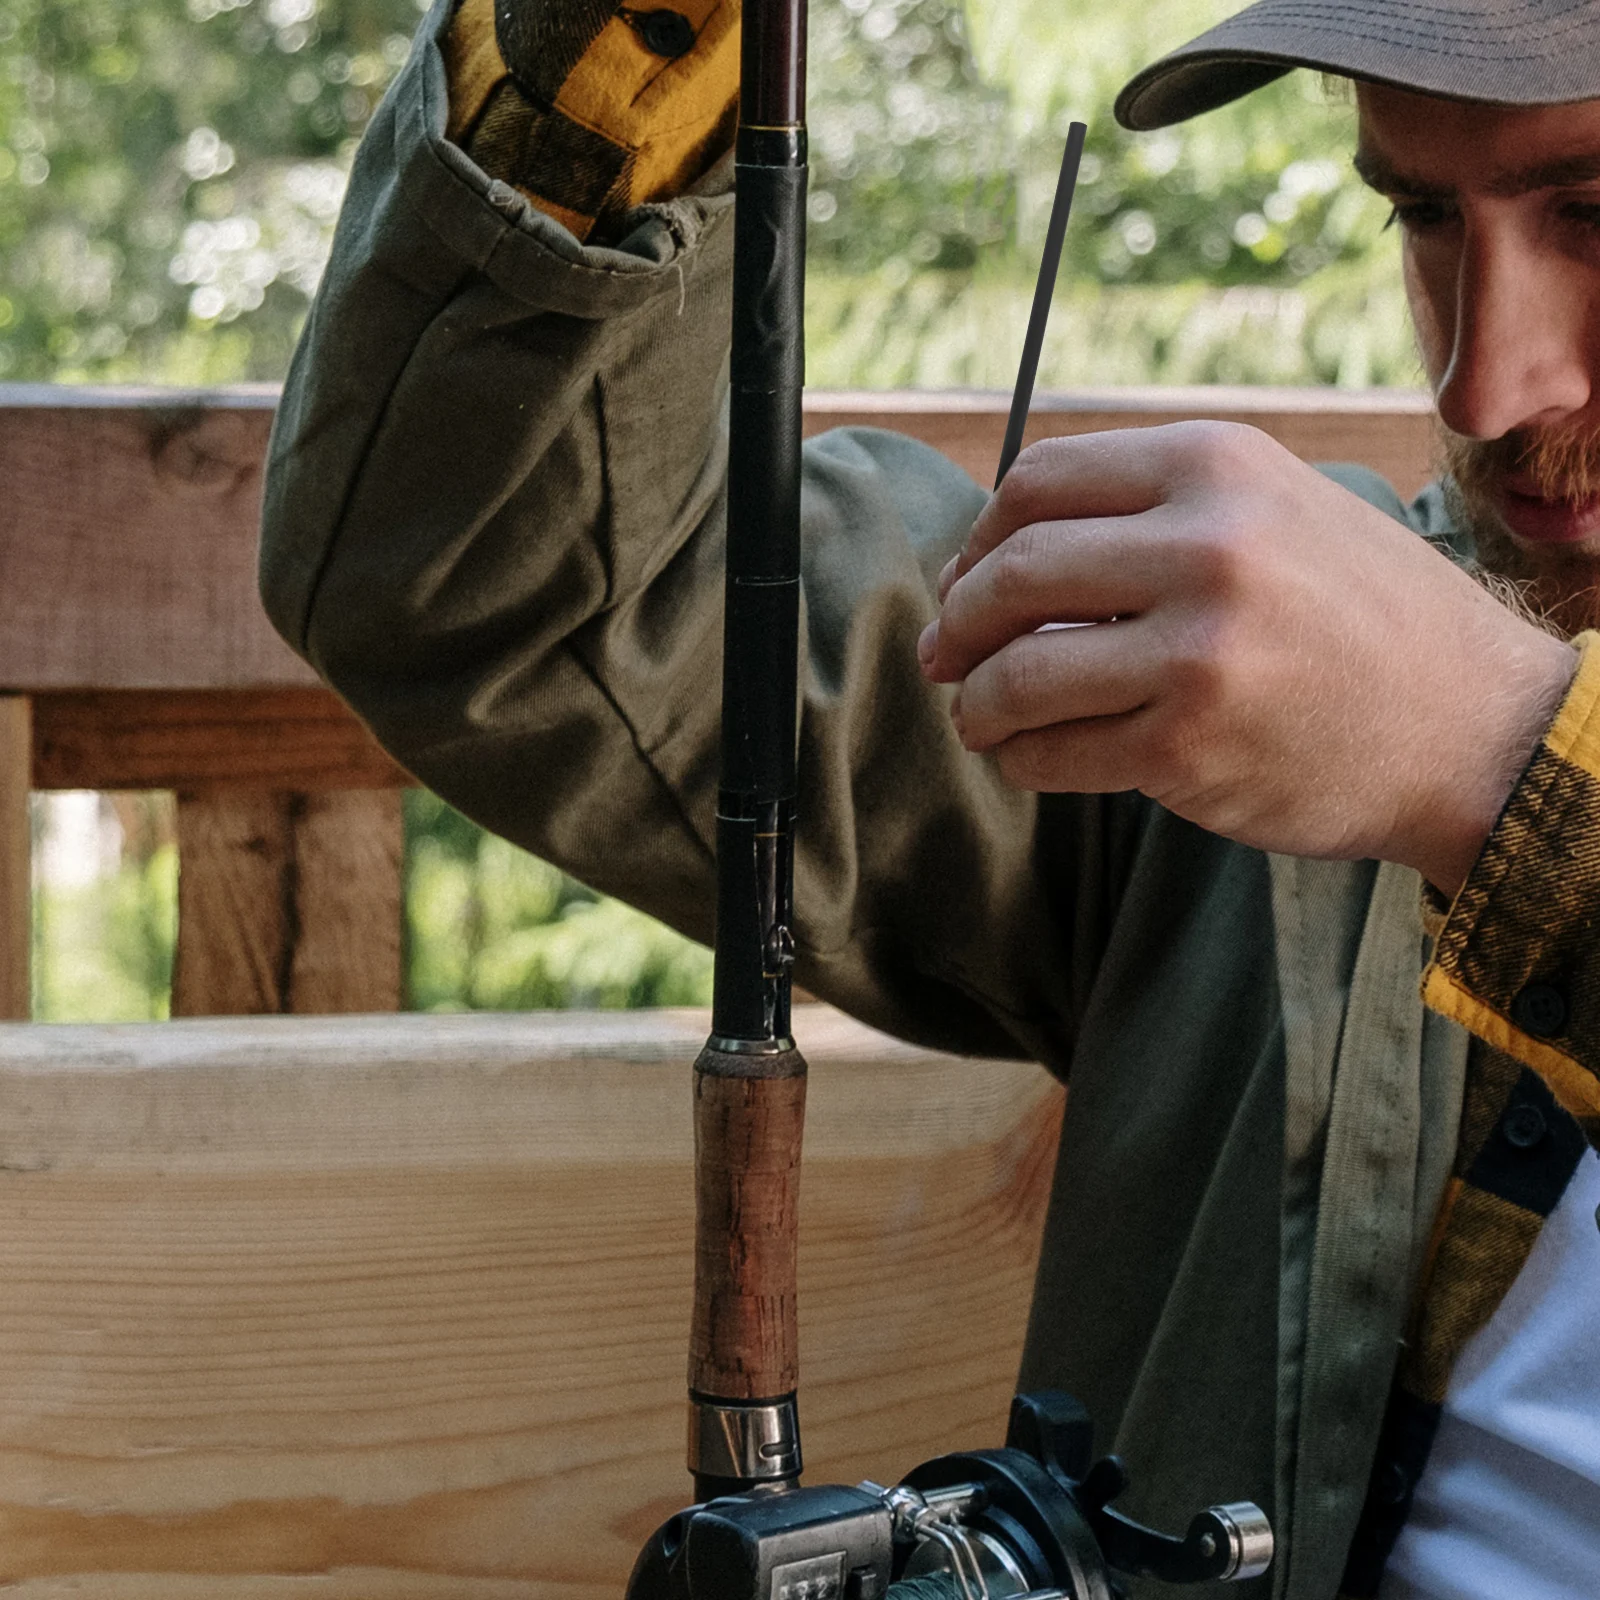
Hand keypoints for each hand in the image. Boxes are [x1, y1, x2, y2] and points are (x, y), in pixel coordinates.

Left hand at [918, 422, 1577, 893]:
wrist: (1474, 730)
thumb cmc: (1364, 619)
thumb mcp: (1275, 511)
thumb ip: (1154, 510)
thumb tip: (1005, 549)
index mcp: (1217, 465)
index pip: (1038, 483)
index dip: (980, 538)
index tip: (967, 580)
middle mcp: (1205, 546)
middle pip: (1012, 575)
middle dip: (958, 621)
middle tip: (946, 654)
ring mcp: (1195, 652)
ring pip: (1016, 675)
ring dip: (975, 701)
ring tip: (976, 715)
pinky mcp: (1187, 746)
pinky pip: (1052, 753)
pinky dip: (1019, 758)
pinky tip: (1025, 757)